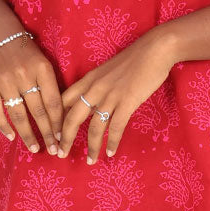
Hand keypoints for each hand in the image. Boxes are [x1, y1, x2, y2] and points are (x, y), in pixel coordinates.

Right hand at [0, 34, 63, 153]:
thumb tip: (60, 117)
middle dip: (47, 133)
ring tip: (35, 148)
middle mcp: (24, 74)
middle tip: (54, 150)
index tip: (62, 137)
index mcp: (42, 68)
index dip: (58, 122)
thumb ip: (50, 85)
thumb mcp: (44, 62)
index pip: (53, 102)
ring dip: (28, 134)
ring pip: (19, 114)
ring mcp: (5, 80)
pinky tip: (11, 137)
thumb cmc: (27, 51)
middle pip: (38, 111)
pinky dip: (4, 126)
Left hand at [58, 30, 176, 163]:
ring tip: (91, 160)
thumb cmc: (133, 60)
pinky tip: (110, 152)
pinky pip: (116, 127)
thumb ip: (97, 87)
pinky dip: (113, 142)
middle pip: (72, 118)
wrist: (154, 50)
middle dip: (66, 139)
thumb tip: (91, 104)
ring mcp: (111, 96)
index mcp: (88, 80)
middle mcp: (95, 89)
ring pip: (95, 127)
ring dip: (92, 147)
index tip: (55, 135)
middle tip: (61, 154)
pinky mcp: (127, 101)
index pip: (64, 102)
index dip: (57, 120)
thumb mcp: (107, 71)